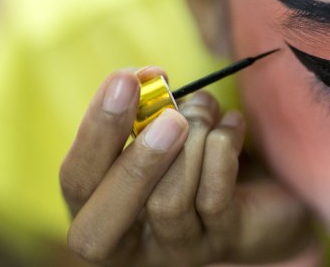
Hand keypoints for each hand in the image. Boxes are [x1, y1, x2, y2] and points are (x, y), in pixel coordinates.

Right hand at [60, 67, 312, 265]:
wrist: (253, 185)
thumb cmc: (189, 149)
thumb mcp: (157, 130)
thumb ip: (141, 113)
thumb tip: (146, 79)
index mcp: (98, 210)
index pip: (76, 182)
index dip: (95, 131)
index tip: (125, 81)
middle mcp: (128, 244)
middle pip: (100, 226)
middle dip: (133, 162)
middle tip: (169, 118)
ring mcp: (175, 250)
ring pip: (166, 203)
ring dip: (191, 140)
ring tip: (205, 107)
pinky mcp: (220, 243)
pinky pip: (214, 199)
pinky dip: (223, 147)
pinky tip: (232, 123)